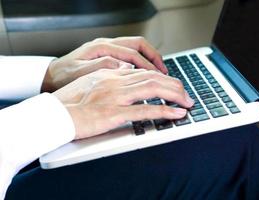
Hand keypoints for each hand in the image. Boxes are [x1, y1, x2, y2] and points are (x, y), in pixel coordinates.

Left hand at [42, 37, 166, 91]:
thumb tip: (124, 65)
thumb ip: (101, 66)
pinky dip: (140, 63)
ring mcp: (107, 50)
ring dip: (149, 59)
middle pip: (138, 45)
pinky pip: (129, 56)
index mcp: (101, 47)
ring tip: (160, 73)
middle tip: (165, 72)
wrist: (51, 77)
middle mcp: (106, 45)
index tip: (159, 75)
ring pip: (136, 49)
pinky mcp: (107, 57)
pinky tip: (144, 73)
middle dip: (154, 57)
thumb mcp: (79, 72)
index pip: (133, 53)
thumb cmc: (63, 75)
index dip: (148, 64)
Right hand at [53, 69, 193, 139]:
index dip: (162, 78)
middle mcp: (116, 81)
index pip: (143, 72)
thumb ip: (110, 75)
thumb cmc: (69, 102)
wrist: (53, 115)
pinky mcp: (114, 113)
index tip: (172, 85)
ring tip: (188, 102)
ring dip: (175, 95)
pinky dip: (165, 111)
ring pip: (153, 89)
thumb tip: (127, 71)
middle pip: (153, 78)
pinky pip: (146, 110)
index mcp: (110, 73)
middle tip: (186, 94)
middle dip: (174, 85)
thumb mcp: (90, 82)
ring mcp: (116, 97)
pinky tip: (177, 114)